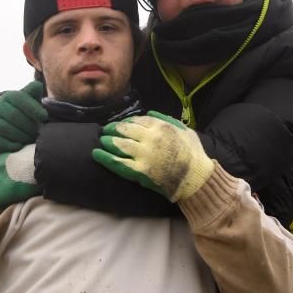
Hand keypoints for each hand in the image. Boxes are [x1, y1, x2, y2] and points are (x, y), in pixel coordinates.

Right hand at [0, 81, 46, 153]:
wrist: (8, 121)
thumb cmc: (24, 110)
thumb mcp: (30, 98)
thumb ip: (33, 90)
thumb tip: (37, 85)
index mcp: (9, 96)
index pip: (20, 99)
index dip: (33, 108)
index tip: (44, 117)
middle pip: (14, 116)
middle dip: (29, 126)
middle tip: (38, 132)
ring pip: (4, 128)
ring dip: (20, 136)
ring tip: (30, 139)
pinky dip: (8, 145)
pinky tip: (19, 146)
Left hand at [92, 111, 213, 202]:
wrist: (196, 178)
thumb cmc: (193, 153)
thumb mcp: (184, 129)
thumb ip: (166, 119)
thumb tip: (149, 113)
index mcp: (160, 127)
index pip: (135, 121)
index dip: (125, 122)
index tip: (120, 125)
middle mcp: (150, 138)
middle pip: (124, 130)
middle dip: (112, 129)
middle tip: (105, 131)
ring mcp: (144, 155)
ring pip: (118, 145)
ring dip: (107, 141)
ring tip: (101, 141)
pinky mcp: (140, 171)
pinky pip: (118, 163)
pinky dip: (105, 158)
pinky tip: (96, 154)